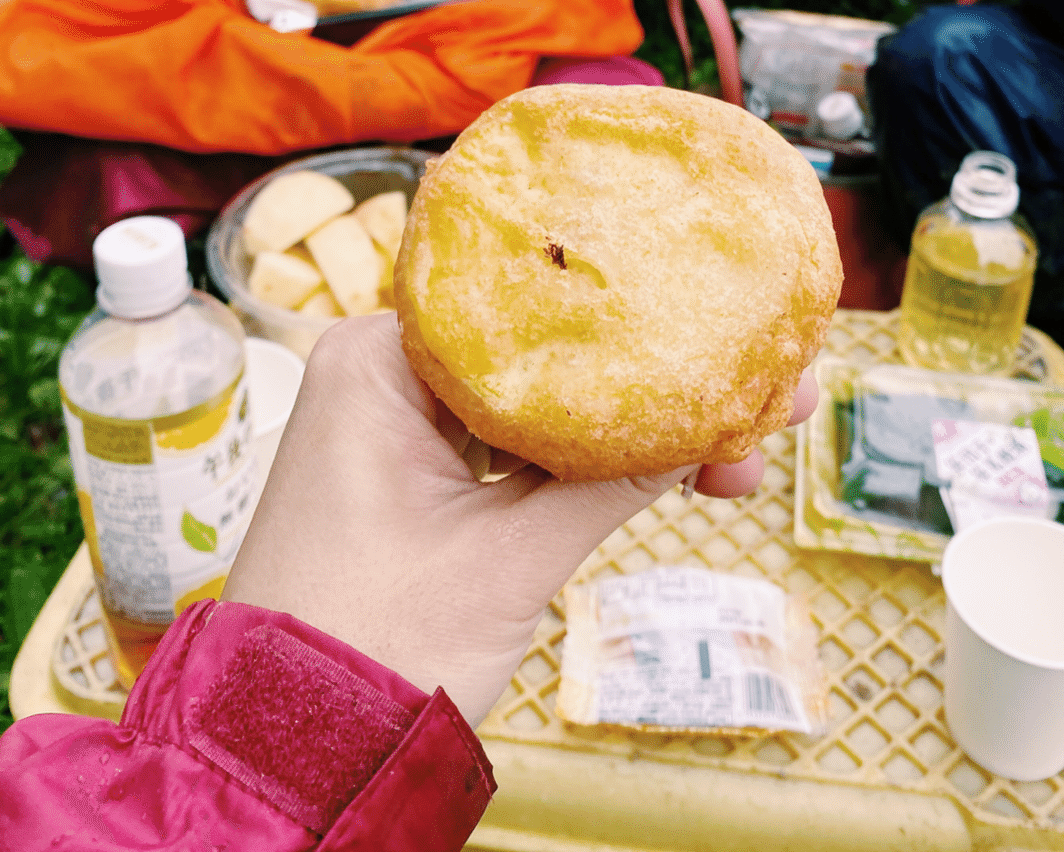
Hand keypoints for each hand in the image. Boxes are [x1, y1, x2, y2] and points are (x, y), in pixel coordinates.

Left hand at [223, 314, 819, 727]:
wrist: (292, 758)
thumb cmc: (372, 650)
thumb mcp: (510, 561)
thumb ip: (617, 480)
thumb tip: (725, 418)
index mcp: (376, 358)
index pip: (529, 305)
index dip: (640, 319)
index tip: (730, 327)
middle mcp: (382, 372)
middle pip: (547, 352)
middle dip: (657, 382)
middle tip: (771, 392)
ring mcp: (399, 425)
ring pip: (544, 402)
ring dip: (635, 428)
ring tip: (745, 443)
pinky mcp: (417, 475)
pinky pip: (519, 448)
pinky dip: (589, 464)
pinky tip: (678, 469)